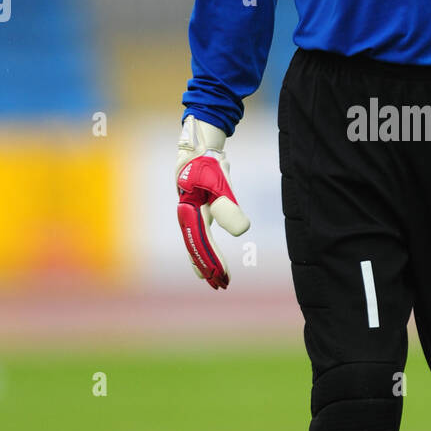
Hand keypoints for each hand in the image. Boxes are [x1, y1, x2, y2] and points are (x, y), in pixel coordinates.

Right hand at [176, 116, 249, 289]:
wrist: (197, 144)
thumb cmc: (207, 163)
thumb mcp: (219, 182)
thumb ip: (228, 207)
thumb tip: (243, 232)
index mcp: (189, 212)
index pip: (201, 244)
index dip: (212, 262)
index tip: (223, 278)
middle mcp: (187, 216)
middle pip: (196, 248)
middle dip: (209, 267)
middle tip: (223, 285)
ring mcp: (191, 213)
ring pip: (197, 243)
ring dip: (207, 261)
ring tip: (218, 278)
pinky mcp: (197, 209)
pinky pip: (200, 235)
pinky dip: (206, 249)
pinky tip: (212, 258)